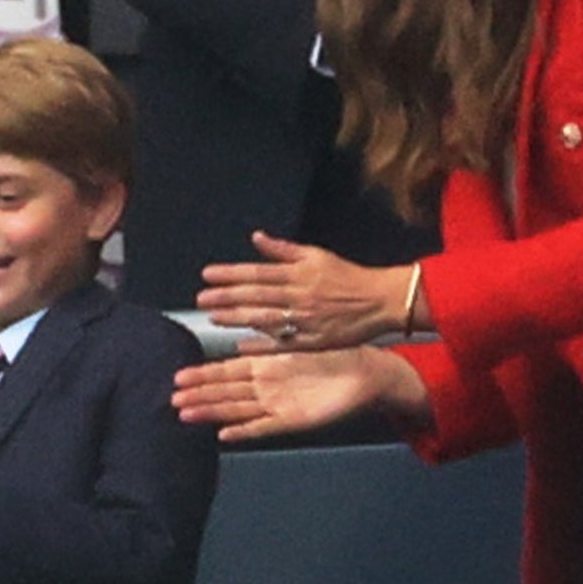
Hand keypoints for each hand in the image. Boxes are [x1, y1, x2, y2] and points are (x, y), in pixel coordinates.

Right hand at [171, 346, 429, 441]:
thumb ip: (271, 334)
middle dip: (199, 396)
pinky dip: (244, 431)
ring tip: (187, 415)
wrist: (366, 375)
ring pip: (237, 410)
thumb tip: (246, 320)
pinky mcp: (294, 420)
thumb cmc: (334, 355)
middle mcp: (267, 387)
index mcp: (267, 366)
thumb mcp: (300, 339)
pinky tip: (225, 435)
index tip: (179, 377)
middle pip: (226, 392)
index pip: (226, 371)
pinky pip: (264, 427)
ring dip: (212, 412)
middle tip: (173, 399)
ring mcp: (278, 405)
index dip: (202, 374)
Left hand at [198, 231, 411, 350]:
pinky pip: (284, 343)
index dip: (230, 273)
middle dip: (227, 297)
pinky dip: (263, 345)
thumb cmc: (346, 276)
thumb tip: (257, 237)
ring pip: (266, 318)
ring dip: (238, 318)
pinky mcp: (314, 340)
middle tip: (202, 299)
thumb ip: (283, 249)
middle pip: (256, 295)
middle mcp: (299, 295)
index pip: (257, 272)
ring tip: (215, 318)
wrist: (380, 299)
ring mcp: (306, 319)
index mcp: (298, 273)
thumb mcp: (316, 255)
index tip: (207, 275)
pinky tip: (242, 346)